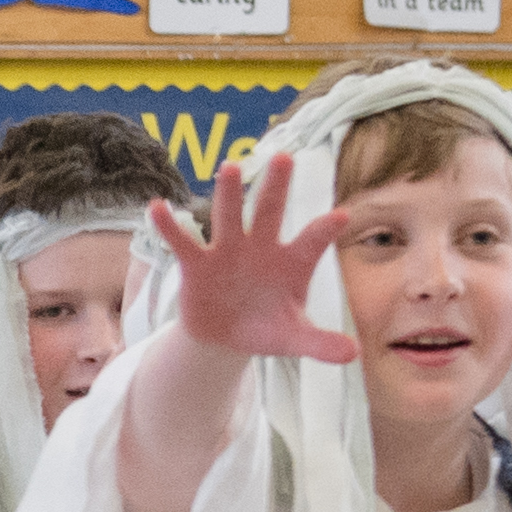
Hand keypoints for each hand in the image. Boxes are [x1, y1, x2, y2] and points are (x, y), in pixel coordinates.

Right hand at [144, 152, 357, 368]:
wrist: (226, 338)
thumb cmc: (267, 329)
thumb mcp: (293, 338)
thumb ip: (320, 343)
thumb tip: (353, 354)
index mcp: (292, 261)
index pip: (311, 241)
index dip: (324, 230)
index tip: (342, 217)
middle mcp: (261, 247)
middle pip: (269, 212)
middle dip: (276, 186)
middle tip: (284, 157)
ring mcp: (228, 251)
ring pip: (229, 217)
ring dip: (229, 193)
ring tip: (229, 167)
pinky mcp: (197, 264)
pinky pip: (184, 243)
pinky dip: (170, 226)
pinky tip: (157, 207)